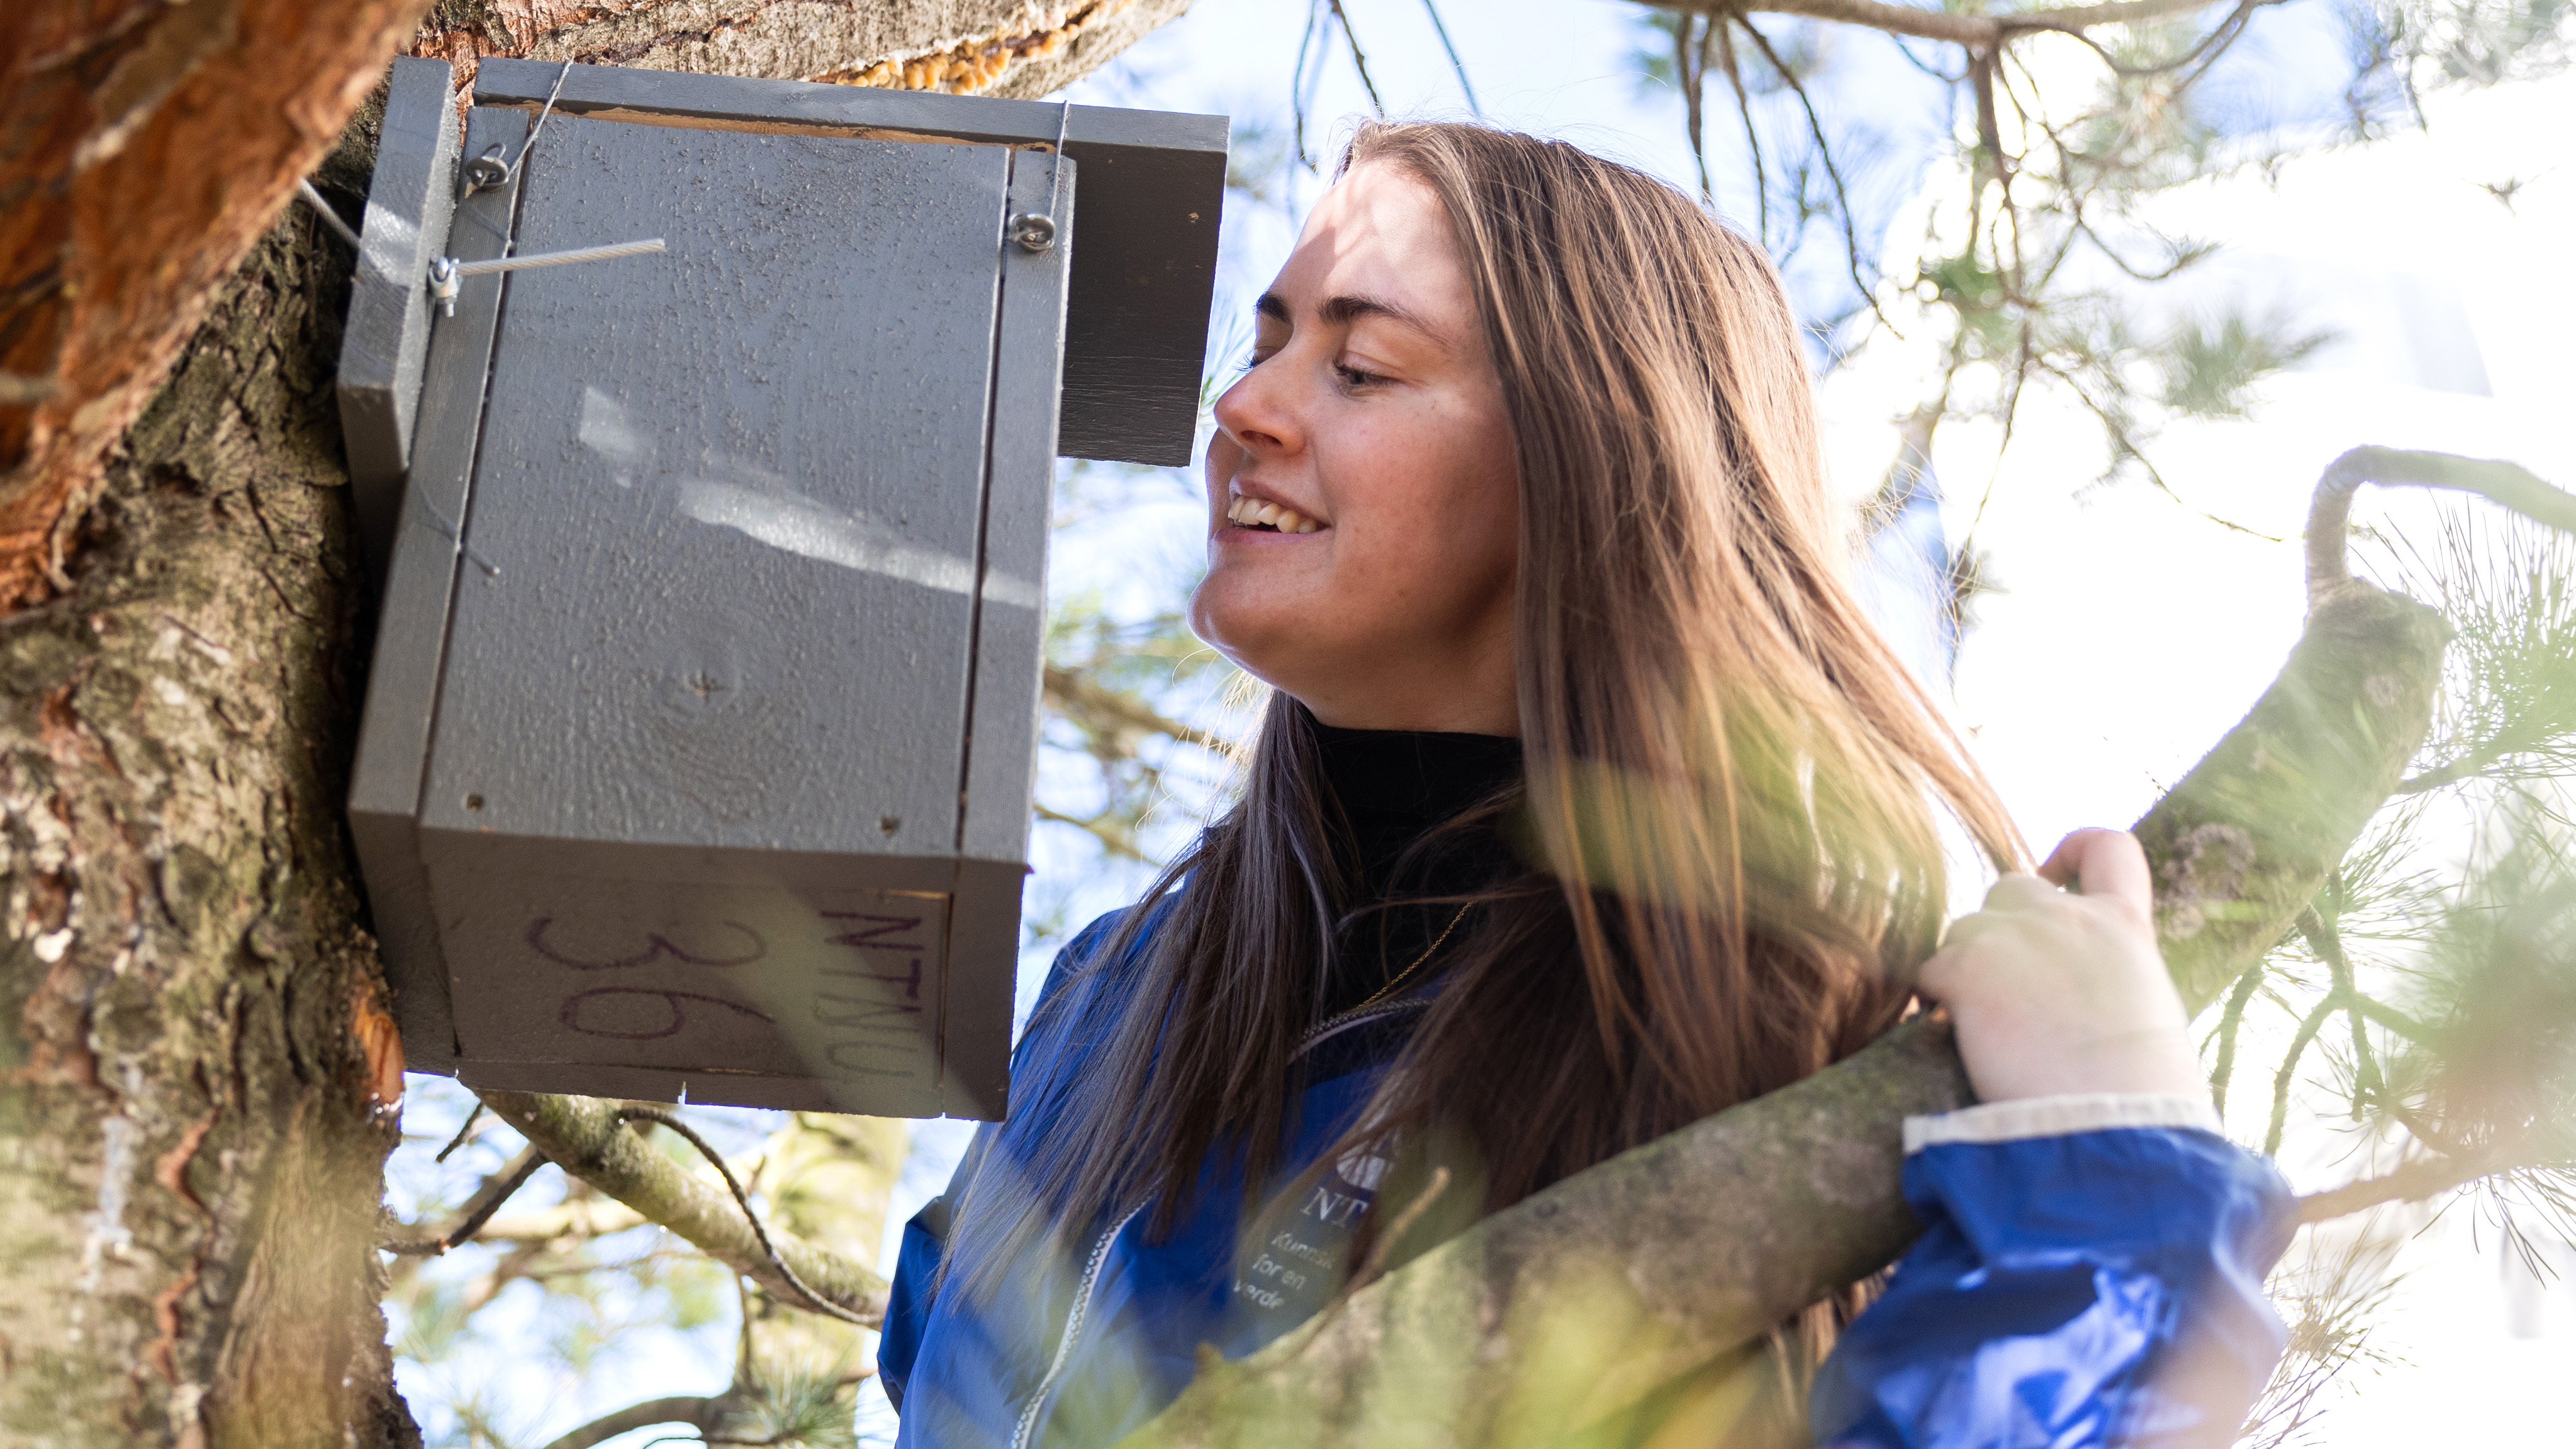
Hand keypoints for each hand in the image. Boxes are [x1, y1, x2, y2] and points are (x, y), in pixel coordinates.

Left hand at [1917, 828, 2200, 1103]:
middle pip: (2011, 888)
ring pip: (1962, 929)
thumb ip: (2108, 975)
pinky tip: (1952, 1032)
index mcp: (2125, 927)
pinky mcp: (1965, 969)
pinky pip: (1929, 968)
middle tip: (2006, 989)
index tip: (2054, 876)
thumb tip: (2076, 992)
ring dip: (1964, 966)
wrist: (2111, 1129)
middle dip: (2001, 928)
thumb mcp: (2147, 1013)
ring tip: (1984, 1026)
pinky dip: (1933, 997)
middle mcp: (2068, 918)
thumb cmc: (2140, 1095)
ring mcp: (2012, 938)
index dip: (2073, 851)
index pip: (2110, 847)